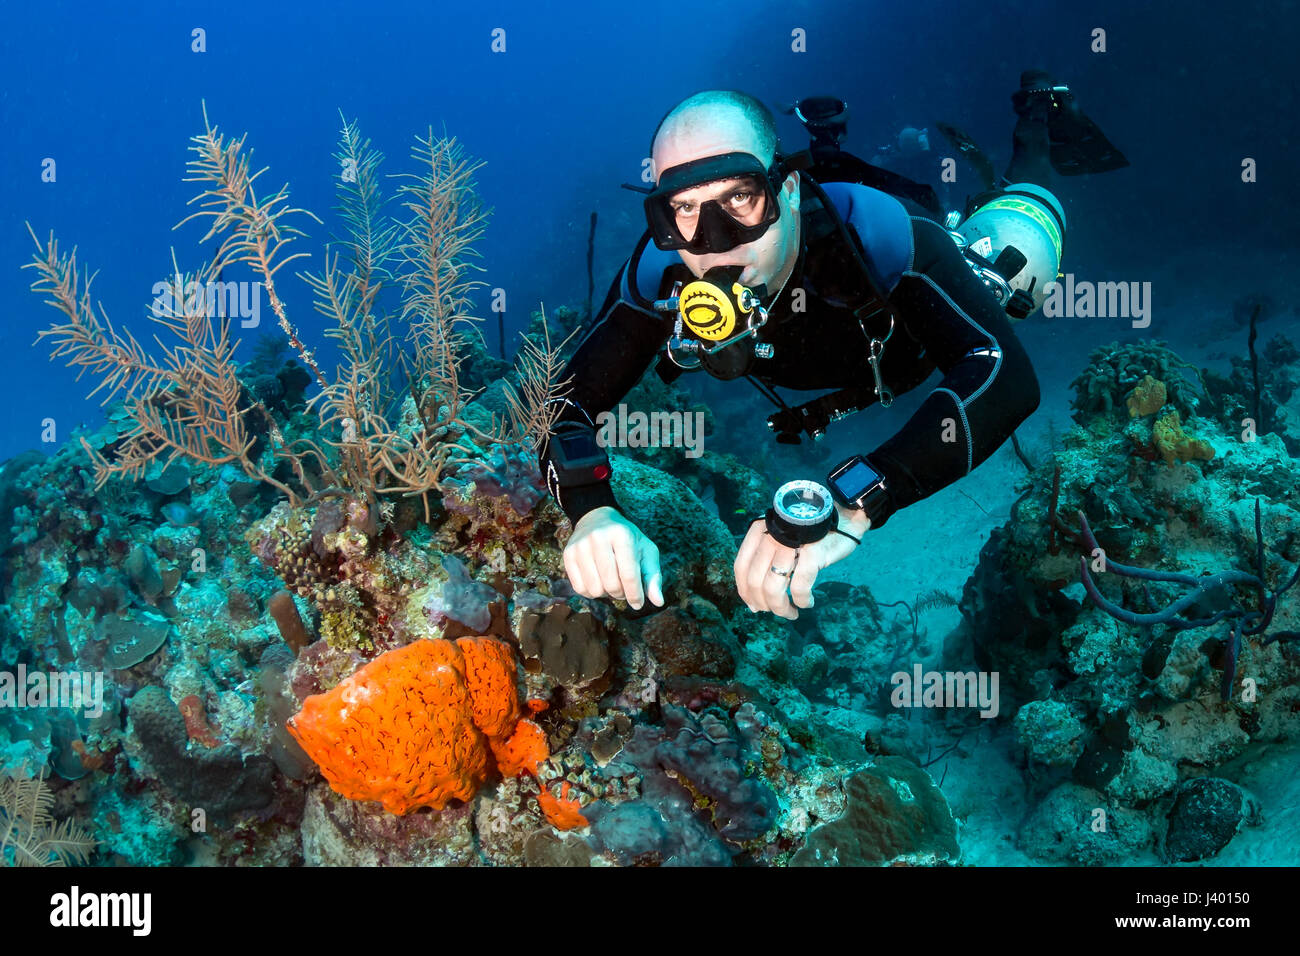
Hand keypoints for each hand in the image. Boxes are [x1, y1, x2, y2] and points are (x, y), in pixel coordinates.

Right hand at [563, 506, 663, 609]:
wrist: (597, 519)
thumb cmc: (627, 538)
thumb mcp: (646, 551)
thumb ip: (652, 576)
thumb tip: (658, 602)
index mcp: (622, 535)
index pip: (629, 575)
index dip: (635, 595)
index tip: (638, 604)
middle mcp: (598, 537)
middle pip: (611, 584)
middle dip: (621, 594)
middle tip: (624, 590)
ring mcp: (580, 546)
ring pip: (594, 589)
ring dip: (606, 594)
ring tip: (611, 583)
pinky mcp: (568, 554)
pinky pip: (579, 588)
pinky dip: (591, 592)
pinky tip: (598, 582)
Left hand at [734, 504, 869, 619]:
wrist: (844, 515)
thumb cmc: (809, 533)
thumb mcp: (781, 540)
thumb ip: (765, 563)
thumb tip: (754, 603)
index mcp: (759, 531)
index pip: (741, 567)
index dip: (745, 591)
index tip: (754, 606)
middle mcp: (771, 536)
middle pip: (755, 580)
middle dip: (763, 603)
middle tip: (775, 611)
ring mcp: (791, 544)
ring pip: (773, 587)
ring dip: (780, 608)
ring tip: (791, 613)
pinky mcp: (812, 553)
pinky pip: (799, 587)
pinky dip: (802, 600)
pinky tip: (807, 603)